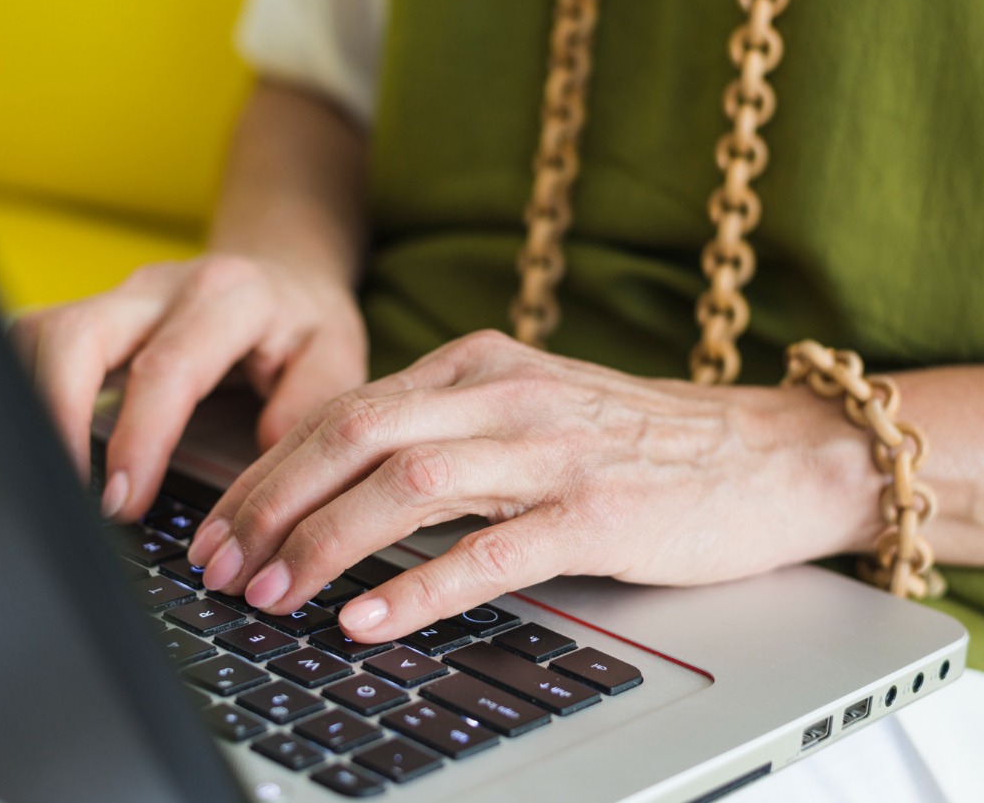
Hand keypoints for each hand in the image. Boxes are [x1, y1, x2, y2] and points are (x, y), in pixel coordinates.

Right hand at [11, 254, 366, 520]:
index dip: (139, 437)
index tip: (125, 501)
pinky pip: (35, 346)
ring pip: (39, 335)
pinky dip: (25, 395)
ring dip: (31, 407)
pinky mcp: (92, 317)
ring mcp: (118, 300)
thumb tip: (263, 464)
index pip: (167, 366)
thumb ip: (307, 406)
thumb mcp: (336, 358)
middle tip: (73, 496)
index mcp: (230, 297)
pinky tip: (43, 451)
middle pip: (77, 336)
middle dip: (59, 418)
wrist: (283, 276)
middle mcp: (162, 288)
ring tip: (52, 482)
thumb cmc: (305, 327)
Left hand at [186, 330, 881, 642]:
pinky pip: (486, 551)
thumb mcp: (529, 408)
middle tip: (217, 564)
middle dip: (270, 503)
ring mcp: (551, 450)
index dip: (268, 469)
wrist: (765, 454)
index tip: (217, 525)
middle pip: (353, 435)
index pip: (343, 408)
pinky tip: (364, 620)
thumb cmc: (638, 443)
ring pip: (405, 486)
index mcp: (479, 364)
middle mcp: (505, 394)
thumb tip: (339, 485)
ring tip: (269, 595)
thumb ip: (444, 430)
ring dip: (322, 543)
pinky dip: (414, 588)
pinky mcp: (595, 513)